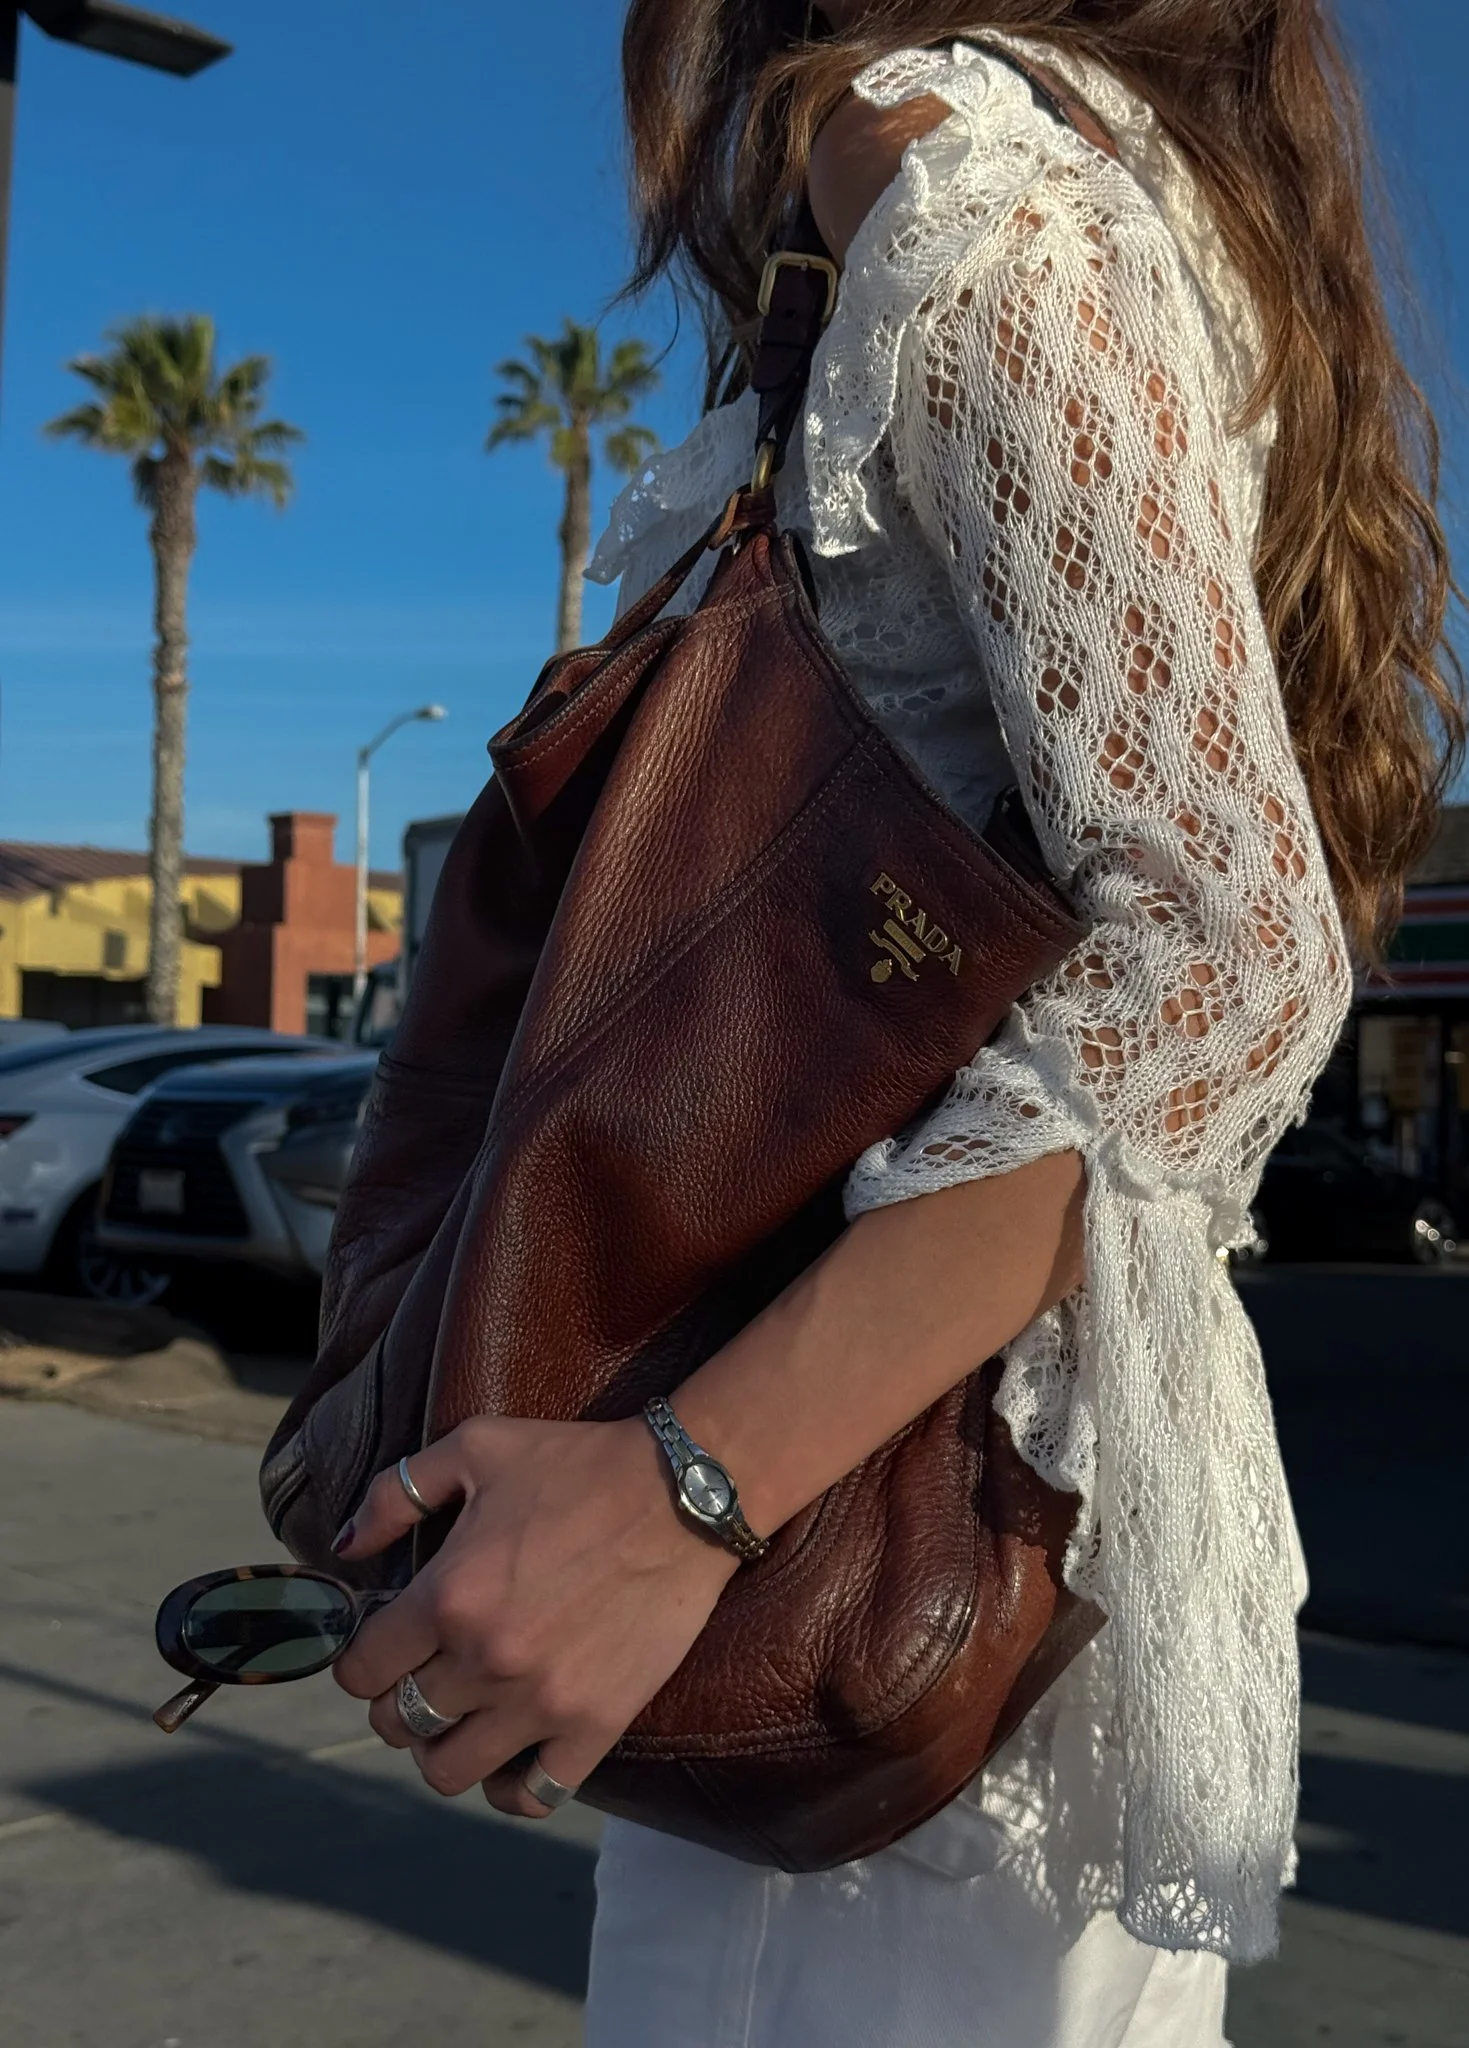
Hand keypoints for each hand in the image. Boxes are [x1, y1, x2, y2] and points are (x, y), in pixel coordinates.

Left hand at [330, 1415, 737, 1815]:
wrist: (681, 1494)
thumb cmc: (577, 1463)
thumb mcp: (476, 1447)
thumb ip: (395, 1492)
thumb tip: (345, 1546)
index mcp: (446, 1595)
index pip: (360, 1670)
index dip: (360, 1660)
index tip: (382, 1647)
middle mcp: (484, 1659)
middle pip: (398, 1723)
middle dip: (397, 1701)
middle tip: (423, 1675)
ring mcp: (541, 1701)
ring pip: (449, 1771)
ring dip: (444, 1746)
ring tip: (462, 1715)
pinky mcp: (594, 1724)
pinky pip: (531, 1795)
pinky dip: (511, 1786)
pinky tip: (514, 1751)